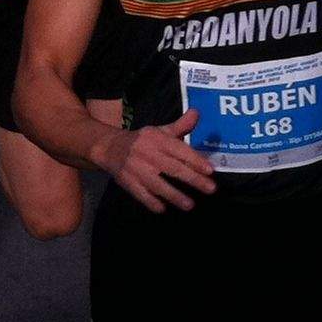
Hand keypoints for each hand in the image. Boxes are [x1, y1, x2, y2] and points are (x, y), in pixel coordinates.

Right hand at [93, 112, 215, 210]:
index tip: (210, 170)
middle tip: (210, 189)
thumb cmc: (144, 140)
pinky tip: (162, 209)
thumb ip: (181, 125)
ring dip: (174, 195)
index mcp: (158, 140)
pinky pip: (140, 194)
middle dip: (193, 179)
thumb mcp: (161, 131)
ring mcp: (137, 170)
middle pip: (173, 168)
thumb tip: (197, 112)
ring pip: (157, 184)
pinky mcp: (127, 182)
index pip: (180, 150)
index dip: (195, 160)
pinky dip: (150, 202)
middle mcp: (148, 154)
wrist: (110, 148)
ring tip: (190, 205)